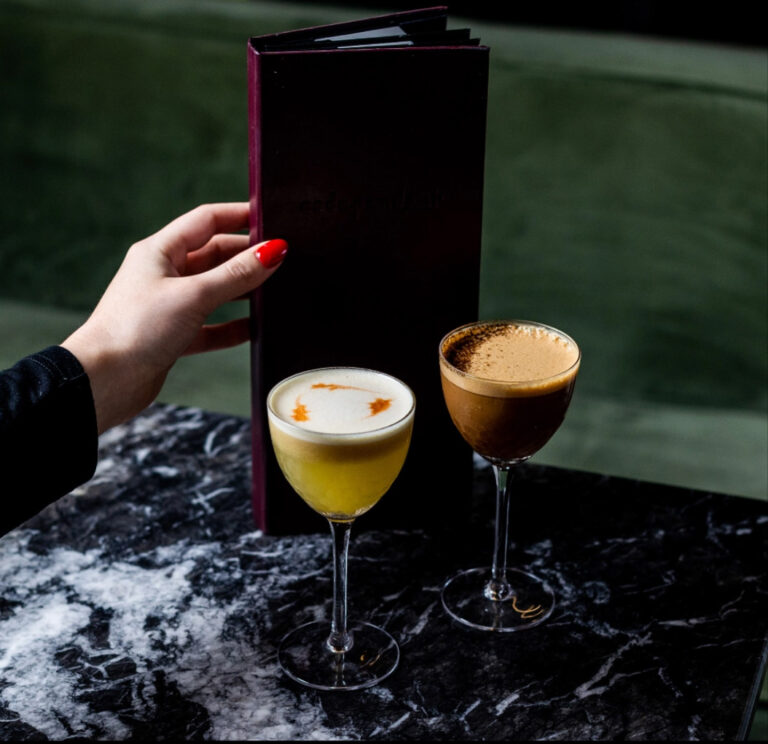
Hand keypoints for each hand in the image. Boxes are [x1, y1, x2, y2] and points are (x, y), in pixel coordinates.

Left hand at [62, 202, 286, 433]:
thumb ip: (236, 274)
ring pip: (215, 291)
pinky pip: (212, 326)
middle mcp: (164, 275)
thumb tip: (273, 251)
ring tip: (274, 293)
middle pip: (215, 256)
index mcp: (160, 252)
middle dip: (246, 257)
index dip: (239, 216)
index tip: (271, 218)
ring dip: (242, 291)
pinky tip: (254, 329)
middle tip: (281, 260)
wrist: (104, 381)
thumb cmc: (136, 329)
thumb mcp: (194, 295)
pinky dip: (233, 327)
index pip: (207, 221)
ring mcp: (169, 306)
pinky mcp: (174, 337)